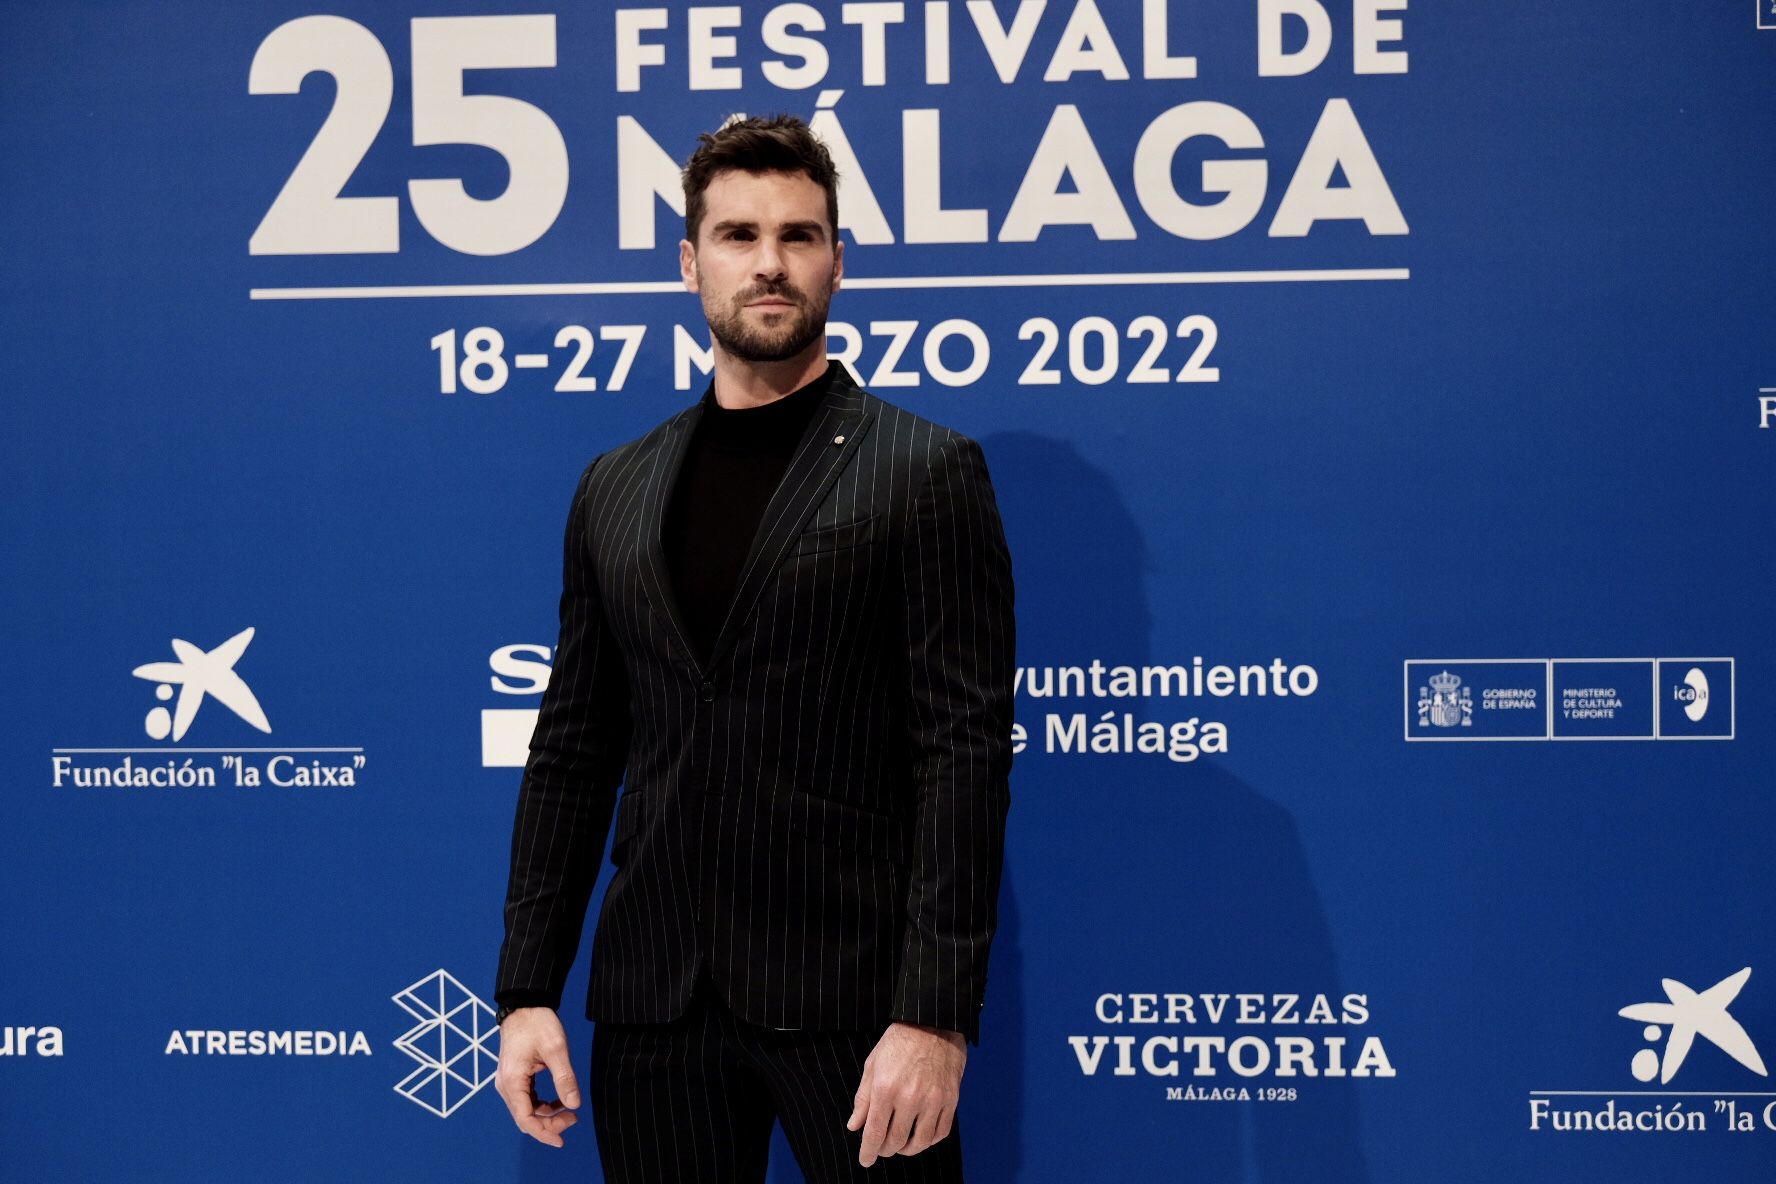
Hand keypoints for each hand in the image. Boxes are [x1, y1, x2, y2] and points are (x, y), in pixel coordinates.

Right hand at [493, 1007, 580, 1147]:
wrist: (525, 1005)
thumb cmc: (538, 1023)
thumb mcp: (556, 1049)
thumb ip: (564, 1078)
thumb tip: (574, 1105)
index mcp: (513, 1081)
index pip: (525, 1119)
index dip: (543, 1133)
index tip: (561, 1141)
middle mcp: (506, 1085)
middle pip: (525, 1118)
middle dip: (549, 1124)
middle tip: (574, 1119)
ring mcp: (509, 1082)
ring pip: (527, 1110)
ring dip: (547, 1115)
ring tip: (570, 1111)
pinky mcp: (515, 1078)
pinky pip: (527, 1100)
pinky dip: (543, 1105)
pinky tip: (560, 1101)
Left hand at [846, 1021, 965, 1166]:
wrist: (933, 1022)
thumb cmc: (900, 1041)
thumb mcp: (873, 1065)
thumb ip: (863, 1098)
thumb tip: (855, 1125)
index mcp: (886, 1088)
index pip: (874, 1133)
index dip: (868, 1152)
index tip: (866, 1160)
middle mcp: (909, 1097)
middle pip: (896, 1141)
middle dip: (885, 1150)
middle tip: (881, 1148)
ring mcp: (933, 1100)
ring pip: (919, 1142)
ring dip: (907, 1149)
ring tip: (901, 1145)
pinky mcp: (951, 1099)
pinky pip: (940, 1132)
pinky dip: (929, 1141)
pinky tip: (921, 1136)